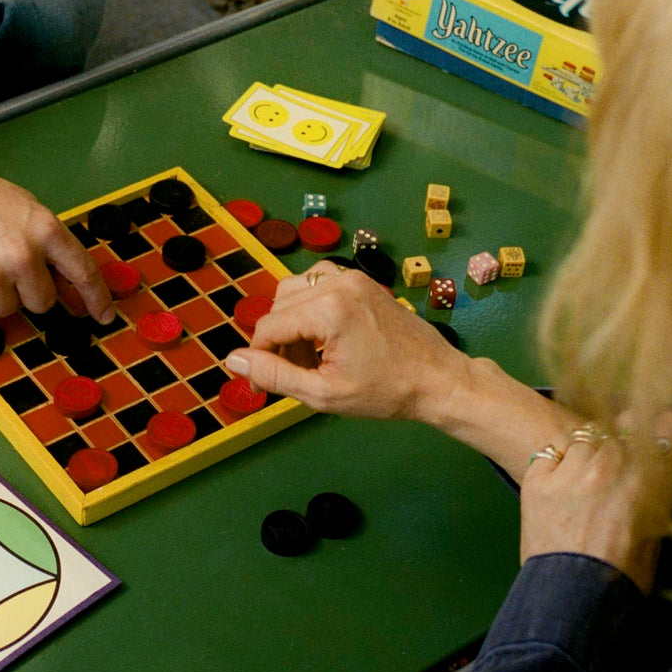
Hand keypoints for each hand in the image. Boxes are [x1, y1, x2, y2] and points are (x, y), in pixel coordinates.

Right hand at [0, 136, 115, 321]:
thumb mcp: (23, 207)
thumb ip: (49, 243)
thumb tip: (68, 282)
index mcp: (44, 229)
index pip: (83, 272)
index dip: (96, 298)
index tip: (104, 314)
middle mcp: (22, 255)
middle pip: (43, 302)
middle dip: (29, 291)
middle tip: (6, 264)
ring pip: (7, 309)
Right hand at [227, 261, 468, 421]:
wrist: (438, 379)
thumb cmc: (386, 392)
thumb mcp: (323, 393)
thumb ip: (274, 375)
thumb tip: (233, 360)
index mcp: (328, 309)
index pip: (267, 327)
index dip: (259, 358)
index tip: (264, 386)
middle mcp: (337, 283)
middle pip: (278, 306)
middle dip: (277, 342)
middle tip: (297, 374)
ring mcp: (352, 277)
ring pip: (293, 291)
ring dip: (292, 323)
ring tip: (311, 356)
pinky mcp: (361, 280)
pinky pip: (316, 283)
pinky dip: (309, 306)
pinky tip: (324, 335)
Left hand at [520, 408, 671, 594]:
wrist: (573, 596)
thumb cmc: (620, 574)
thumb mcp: (654, 532)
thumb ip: (653, 493)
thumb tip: (654, 470)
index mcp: (645, 481)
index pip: (667, 430)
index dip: (668, 427)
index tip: (668, 428)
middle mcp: (609, 468)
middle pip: (619, 433)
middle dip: (621, 444)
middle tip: (616, 463)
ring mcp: (570, 471)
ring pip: (583, 438)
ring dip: (588, 450)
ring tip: (585, 476)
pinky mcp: (538, 479)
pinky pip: (552, 452)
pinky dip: (558, 462)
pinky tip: (561, 482)